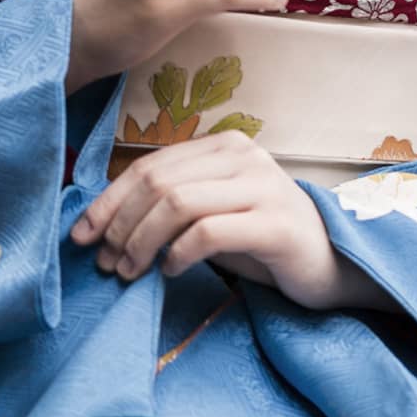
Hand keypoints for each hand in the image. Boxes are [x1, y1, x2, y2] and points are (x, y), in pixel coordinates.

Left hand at [69, 129, 392, 313]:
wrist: (333, 264)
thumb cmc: (263, 239)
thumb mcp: (214, 212)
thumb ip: (173, 204)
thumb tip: (104, 224)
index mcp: (224, 145)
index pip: (150, 165)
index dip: (109, 201)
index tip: (82, 235)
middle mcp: (244, 156)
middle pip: (158, 182)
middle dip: (119, 224)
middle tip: (104, 262)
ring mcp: (263, 187)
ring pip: (177, 204)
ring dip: (142, 242)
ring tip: (130, 271)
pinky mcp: (275, 224)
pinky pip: (208, 233)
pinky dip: (178, 254)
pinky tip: (170, 272)